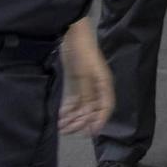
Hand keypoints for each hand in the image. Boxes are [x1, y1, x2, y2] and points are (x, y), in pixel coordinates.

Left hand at [57, 18, 112, 135]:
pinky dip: (68, 109)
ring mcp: (86, 85)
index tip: (91, 132)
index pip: (105, 107)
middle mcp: (96, 87)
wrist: (72, 34)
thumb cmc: (81, 51)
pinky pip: (73, 100)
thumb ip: (86, 93)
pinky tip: (60, 116)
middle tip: (68, 131)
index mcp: (103, 84)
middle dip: (81, 121)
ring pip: (82, 107)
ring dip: (73, 118)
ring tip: (61, 127)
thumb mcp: (83, 74)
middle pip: (92, 109)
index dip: (99, 120)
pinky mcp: (76, 82)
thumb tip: (87, 112)